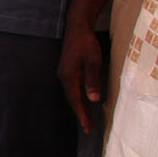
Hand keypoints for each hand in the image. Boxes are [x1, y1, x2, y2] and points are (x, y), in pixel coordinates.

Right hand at [58, 19, 106, 134]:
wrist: (77, 27)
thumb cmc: (86, 43)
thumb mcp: (93, 62)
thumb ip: (92, 80)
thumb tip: (93, 99)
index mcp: (69, 77)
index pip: (76, 101)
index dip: (82, 115)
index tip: (88, 128)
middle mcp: (64, 77)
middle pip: (72, 100)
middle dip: (81, 114)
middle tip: (89, 128)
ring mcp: (65, 73)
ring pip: (72, 94)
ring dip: (80, 106)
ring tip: (87, 118)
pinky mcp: (68, 69)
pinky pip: (73, 87)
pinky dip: (78, 97)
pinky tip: (84, 100)